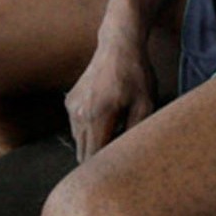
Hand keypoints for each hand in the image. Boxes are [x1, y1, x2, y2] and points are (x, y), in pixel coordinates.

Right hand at [64, 37, 154, 161]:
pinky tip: (106, 117)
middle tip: (119, 151)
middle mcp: (79, 115)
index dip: (104, 168)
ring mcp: (71, 108)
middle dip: (99, 158)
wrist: (118, 46)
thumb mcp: (146, 104)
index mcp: (97, 117)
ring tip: (115, 130)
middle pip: (83, 154)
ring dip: (94, 143)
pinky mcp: (70, 102)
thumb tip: (128, 156)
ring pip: (79, 142)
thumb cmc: (136, 75)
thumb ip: (134, 133)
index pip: (93, 157)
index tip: (117, 169)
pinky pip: (77, 128)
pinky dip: (89, 130)